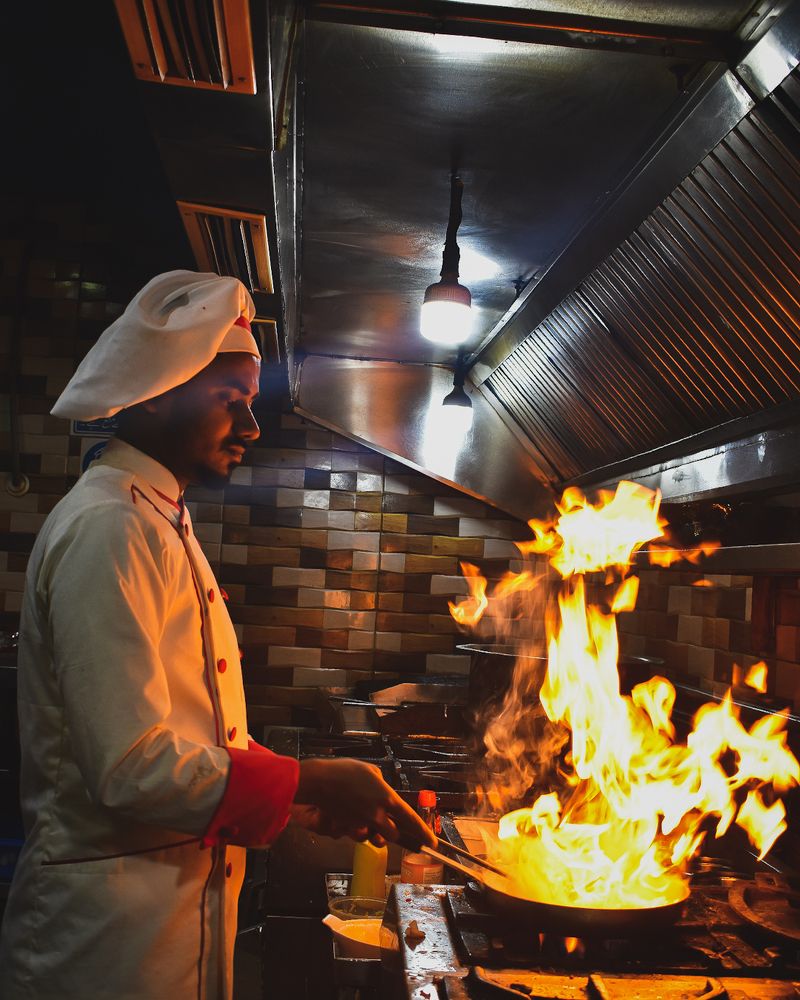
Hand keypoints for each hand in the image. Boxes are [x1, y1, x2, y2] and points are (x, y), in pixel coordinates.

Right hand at [294, 758, 435, 848]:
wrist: (320, 782)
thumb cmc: (345, 772)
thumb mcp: (370, 770)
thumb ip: (381, 784)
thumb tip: (382, 791)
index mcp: (386, 798)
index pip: (410, 820)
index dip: (423, 833)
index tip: (431, 842)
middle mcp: (376, 815)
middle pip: (393, 835)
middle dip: (391, 832)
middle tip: (386, 823)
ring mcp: (361, 824)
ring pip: (373, 837)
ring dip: (373, 833)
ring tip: (365, 819)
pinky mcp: (347, 828)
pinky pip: (355, 834)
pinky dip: (354, 828)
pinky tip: (348, 815)